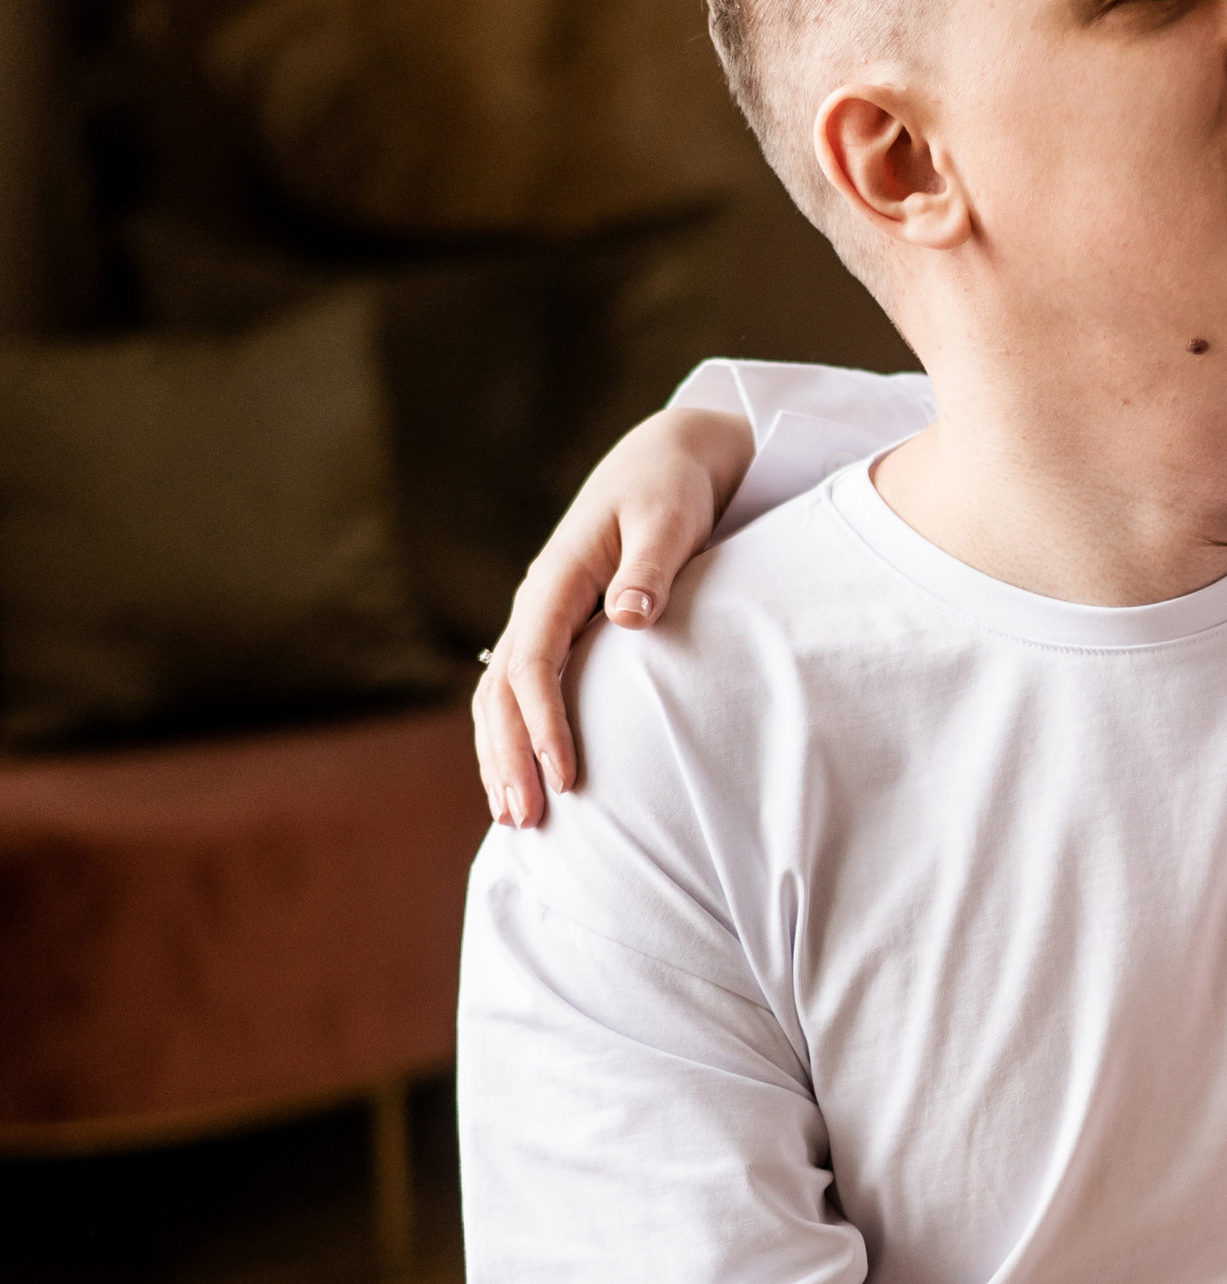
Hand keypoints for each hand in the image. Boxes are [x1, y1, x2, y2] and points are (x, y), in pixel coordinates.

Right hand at [475, 405, 752, 825]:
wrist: (664, 461)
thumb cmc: (671, 490)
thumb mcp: (669, 519)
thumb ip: (652, 567)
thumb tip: (630, 615)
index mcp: (557, 578)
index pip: (533, 663)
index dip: (543, 724)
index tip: (566, 778)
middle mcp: (538, 602)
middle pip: (500, 691)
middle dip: (508, 758)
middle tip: (526, 821)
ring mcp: (541, 619)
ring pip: (498, 696)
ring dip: (501, 756)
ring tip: (514, 819)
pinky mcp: (557, 632)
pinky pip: (518, 692)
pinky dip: (513, 738)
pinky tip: (524, 780)